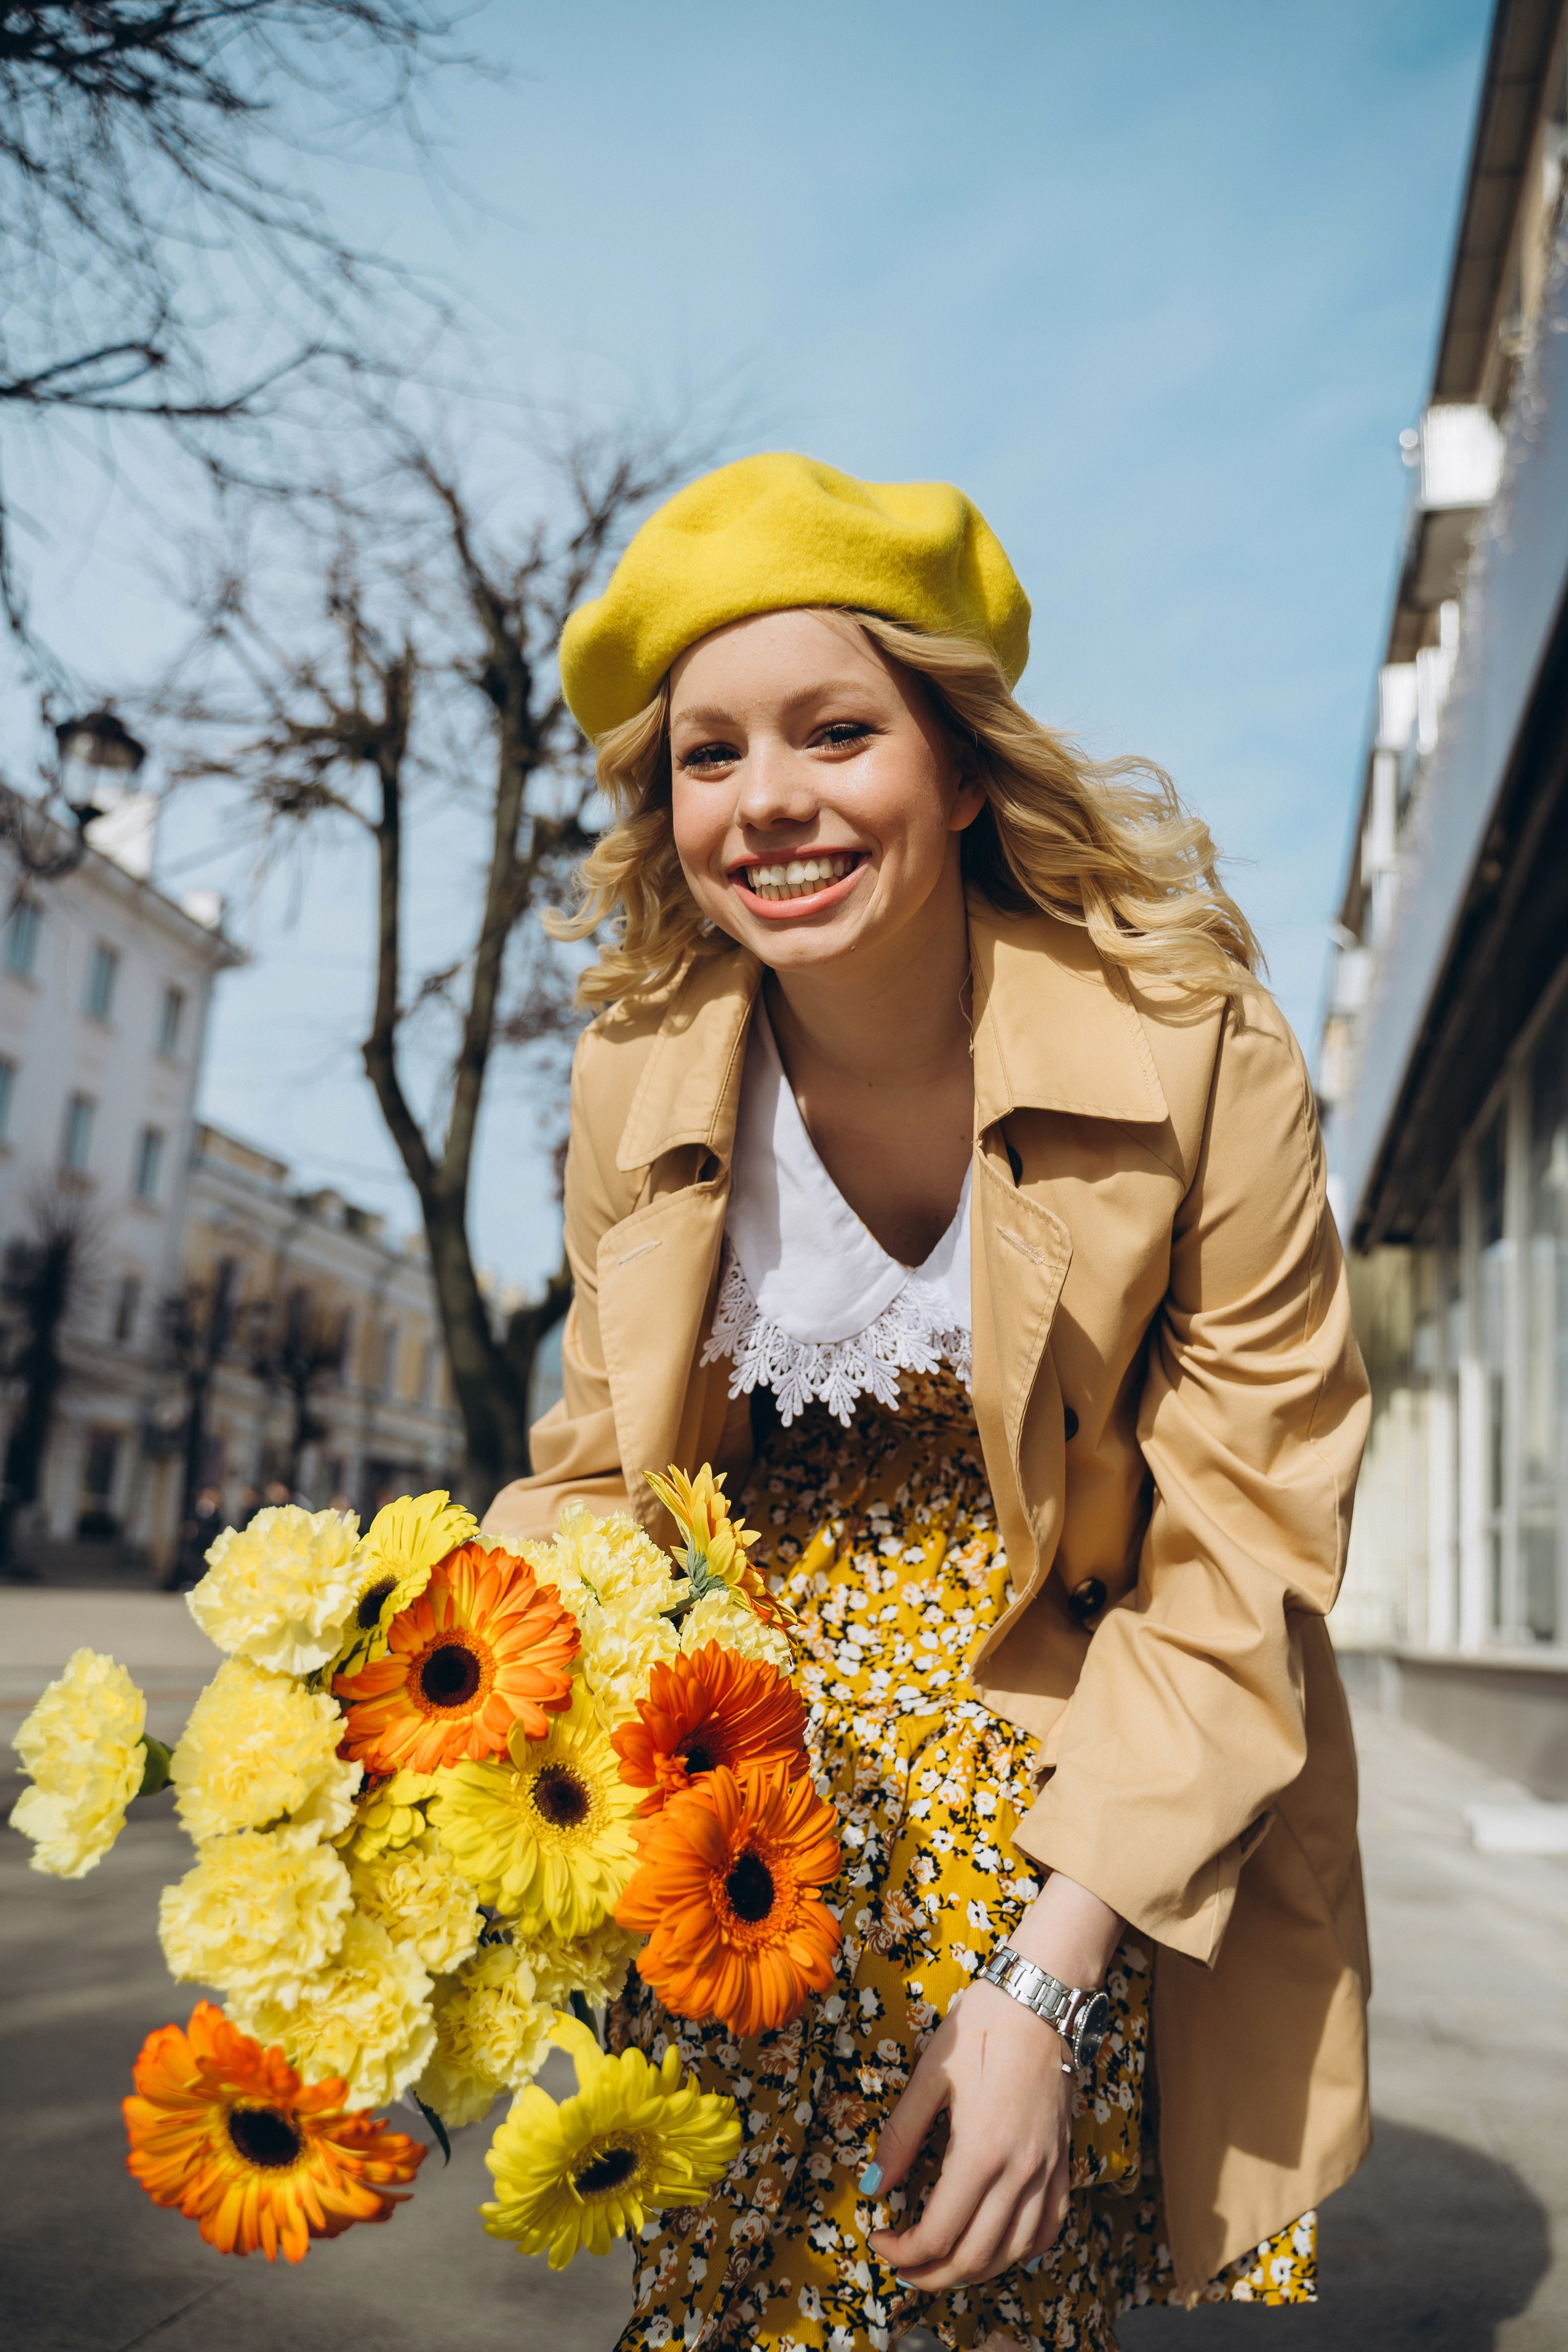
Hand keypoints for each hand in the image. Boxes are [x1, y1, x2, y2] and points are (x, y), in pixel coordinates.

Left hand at [866, 1976, 1074, 2287]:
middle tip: (902, 2265)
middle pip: (975, 2258)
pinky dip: (1021, 2250)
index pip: (939, 2234)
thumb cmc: (985, 2027)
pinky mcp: (1063, 2162)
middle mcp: (1019, 2173)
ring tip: (941, 2262)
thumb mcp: (931, 2074)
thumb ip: (902, 2135)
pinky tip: (998, 2246)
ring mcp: (1047, 2171)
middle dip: (931, 2275)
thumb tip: (873, 2185)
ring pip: (1013, 2252)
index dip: (903, 2250)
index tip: (879, 2240)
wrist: (1043, 1998)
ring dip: (973, 2271)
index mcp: (982, 2152)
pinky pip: (1049, 2228)